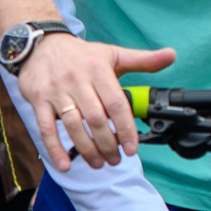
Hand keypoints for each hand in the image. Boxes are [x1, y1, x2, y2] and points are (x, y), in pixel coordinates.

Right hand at [15, 31, 178, 170]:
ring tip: (98, 163)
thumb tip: (171, 56)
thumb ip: (142, 60)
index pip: (116, 104)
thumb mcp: (112, 54)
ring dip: (87, 149)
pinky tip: (64, 164)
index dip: (125, 129)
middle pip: (96, 119)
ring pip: (74, 126)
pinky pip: (46, 128)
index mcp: (98, 70)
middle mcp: (77, 80)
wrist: (41, 45)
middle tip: (115, 160)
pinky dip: (55, 148)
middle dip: (107, 144)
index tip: (131, 148)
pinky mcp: (39, 100)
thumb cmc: (81, 55)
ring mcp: (57, 91)